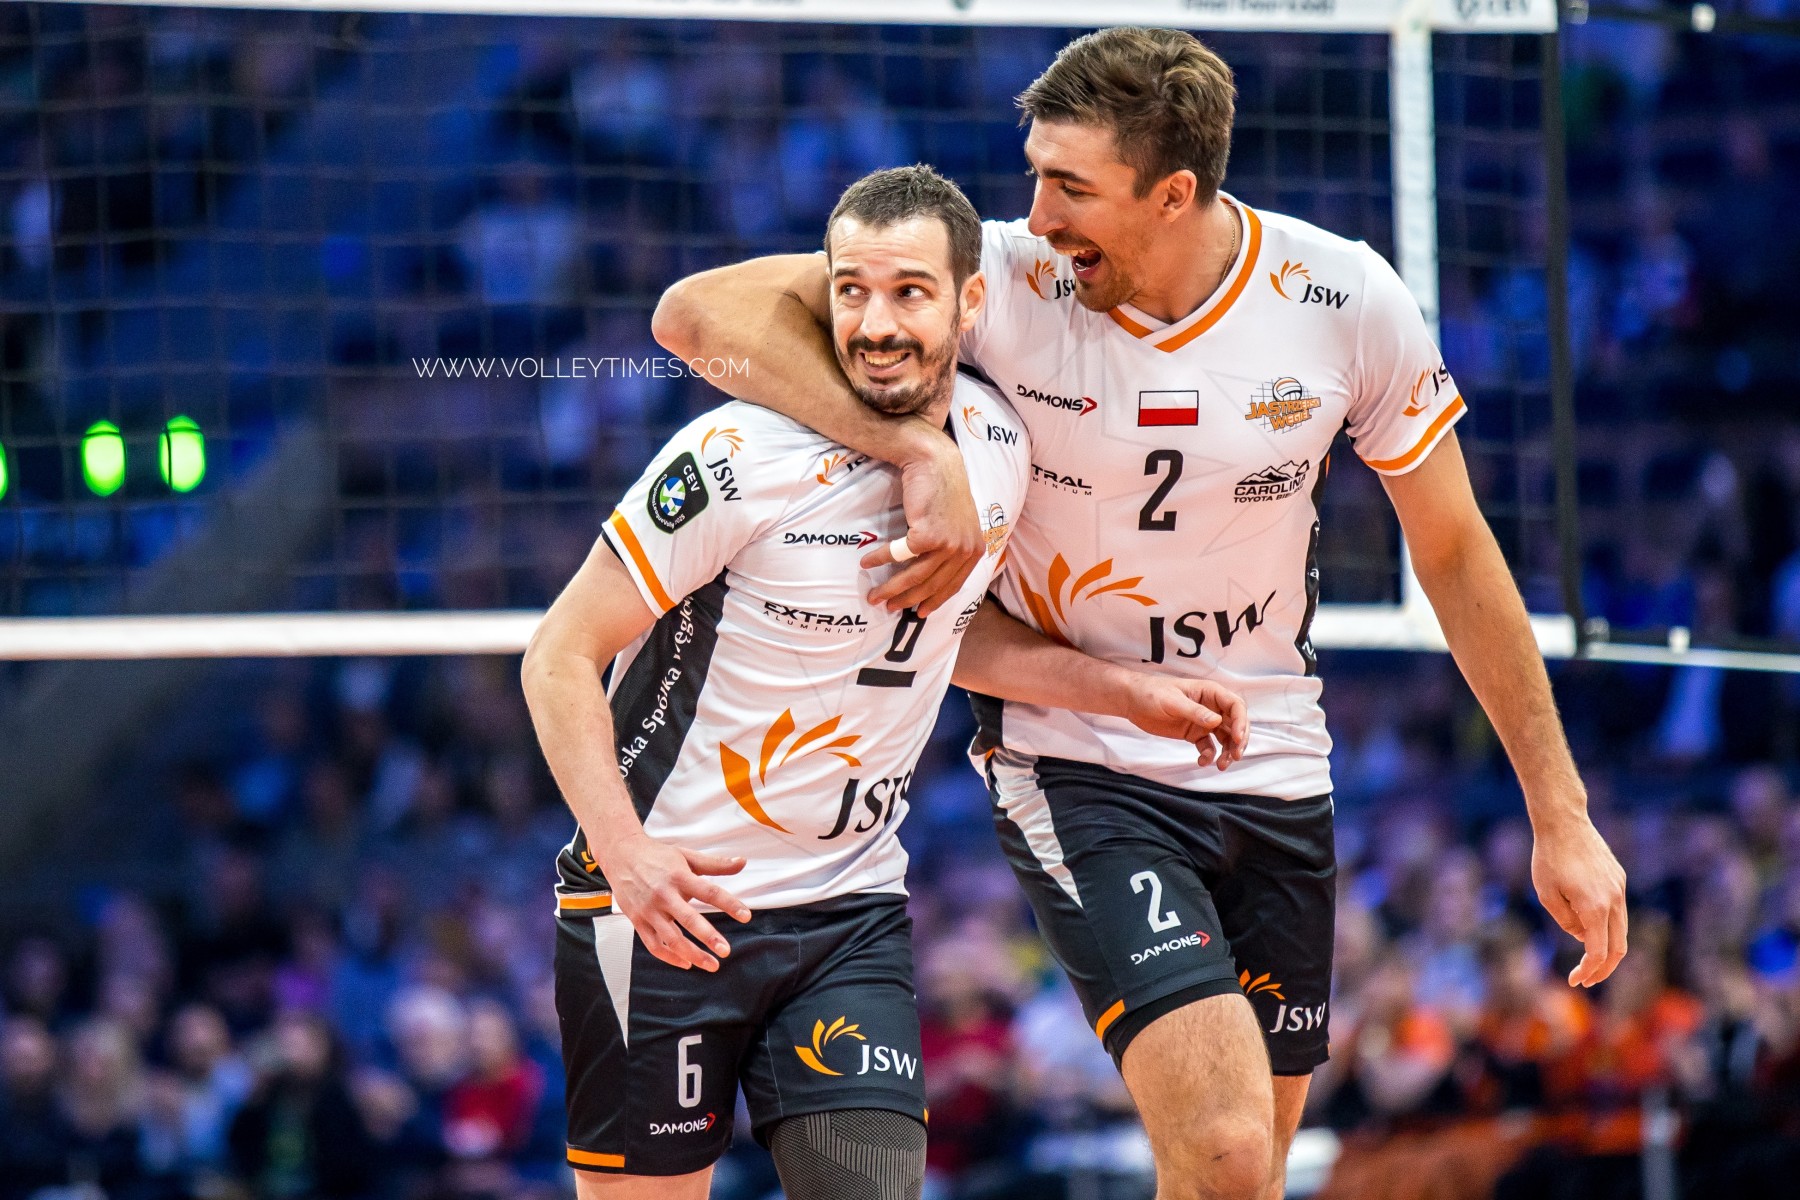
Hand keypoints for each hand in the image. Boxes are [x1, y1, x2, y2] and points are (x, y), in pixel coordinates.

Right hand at [599, 833, 751, 970]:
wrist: (621, 855)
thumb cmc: (656, 856)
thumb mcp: (687, 855)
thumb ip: (716, 864)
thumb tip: (742, 862)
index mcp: (679, 877)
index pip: (709, 892)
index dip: (729, 904)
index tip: (746, 916)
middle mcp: (664, 895)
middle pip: (689, 920)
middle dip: (708, 937)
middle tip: (726, 951)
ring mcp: (649, 910)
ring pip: (671, 939)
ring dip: (692, 954)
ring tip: (711, 964)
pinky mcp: (638, 921)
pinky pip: (654, 945)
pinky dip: (670, 957)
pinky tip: (686, 963)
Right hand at [860, 437, 981, 616]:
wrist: (936, 463)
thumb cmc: (943, 490)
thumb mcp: (958, 523)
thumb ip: (952, 547)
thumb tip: (933, 571)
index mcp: (974, 550)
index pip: (953, 585)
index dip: (934, 601)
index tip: (919, 612)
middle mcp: (965, 550)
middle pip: (932, 585)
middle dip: (907, 600)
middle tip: (888, 608)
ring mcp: (948, 545)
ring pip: (915, 576)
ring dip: (891, 588)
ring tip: (874, 595)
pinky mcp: (928, 536)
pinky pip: (900, 556)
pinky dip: (881, 560)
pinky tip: (867, 563)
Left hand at [1120, 673, 1248, 769]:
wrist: (1132, 701)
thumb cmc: (1151, 693)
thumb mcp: (1172, 701)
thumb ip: (1194, 711)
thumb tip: (1216, 721)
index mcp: (1210, 692)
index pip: (1235, 706)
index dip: (1240, 722)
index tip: (1236, 738)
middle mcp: (1211, 707)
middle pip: (1235, 724)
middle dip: (1238, 740)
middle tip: (1235, 756)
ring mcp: (1204, 721)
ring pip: (1225, 738)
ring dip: (1227, 752)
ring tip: (1222, 765)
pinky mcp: (1194, 733)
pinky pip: (1208, 746)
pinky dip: (1209, 755)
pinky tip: (1202, 762)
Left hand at [1530, 807, 1627, 986]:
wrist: (1564, 822)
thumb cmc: (1548, 857)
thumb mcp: (1547, 894)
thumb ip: (1566, 921)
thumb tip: (1583, 936)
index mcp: (1594, 908)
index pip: (1598, 952)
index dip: (1588, 971)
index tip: (1575, 981)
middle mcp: (1613, 900)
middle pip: (1618, 948)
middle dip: (1603, 969)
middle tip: (1586, 980)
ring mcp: (1619, 889)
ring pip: (1622, 930)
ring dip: (1607, 948)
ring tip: (1587, 959)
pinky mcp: (1619, 879)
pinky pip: (1617, 911)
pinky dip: (1607, 926)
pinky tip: (1588, 927)